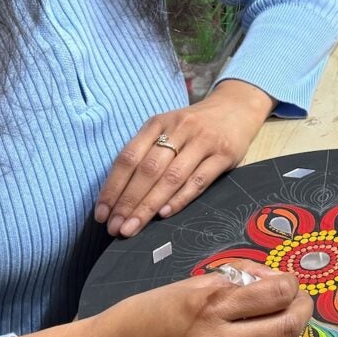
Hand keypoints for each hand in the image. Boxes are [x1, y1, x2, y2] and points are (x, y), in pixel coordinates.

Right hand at [85, 261, 310, 336]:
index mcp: (207, 300)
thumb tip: (258, 283)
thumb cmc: (135, 317)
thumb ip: (222, 284)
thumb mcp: (180, 287)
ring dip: (286, 330)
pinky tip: (251, 336)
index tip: (285, 279)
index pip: (276, 292)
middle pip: (289, 324)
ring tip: (280, 317)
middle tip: (299, 300)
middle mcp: (217, 334)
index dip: (290, 284)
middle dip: (304, 309)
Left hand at [96, 79, 274, 236]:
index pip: (128, 157)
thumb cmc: (194, 126)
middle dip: (128, 202)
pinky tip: (164, 215)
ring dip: (149, 206)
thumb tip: (119, 195)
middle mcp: (179, 129)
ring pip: (171, 177)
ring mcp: (203, 141)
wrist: (236, 108)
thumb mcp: (167, 129)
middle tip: (115, 227)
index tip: (101, 214)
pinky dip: (179, 199)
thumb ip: (147, 153)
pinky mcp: (224, 154)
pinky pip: (198, 181)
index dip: (112, 187)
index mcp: (157, 123)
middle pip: (147, 169)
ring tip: (133, 227)